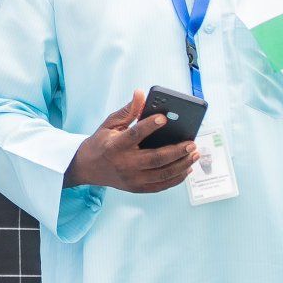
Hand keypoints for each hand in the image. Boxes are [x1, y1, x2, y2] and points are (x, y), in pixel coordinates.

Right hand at [64, 91, 197, 193]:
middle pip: (156, 159)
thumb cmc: (101, 142)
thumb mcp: (110, 124)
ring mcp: (132, 178)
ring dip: (182, 164)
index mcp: (115, 145)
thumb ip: (128, 111)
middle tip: (192, 143)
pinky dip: (177, 178)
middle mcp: (124, 164)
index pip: (135, 135)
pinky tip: (186, 168)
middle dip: (177, 151)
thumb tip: (141, 93)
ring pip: (163, 173)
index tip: (164, 118)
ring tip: (194, 154)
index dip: (149, 126)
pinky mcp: (137, 188)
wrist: (87, 168)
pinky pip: (162, 185)